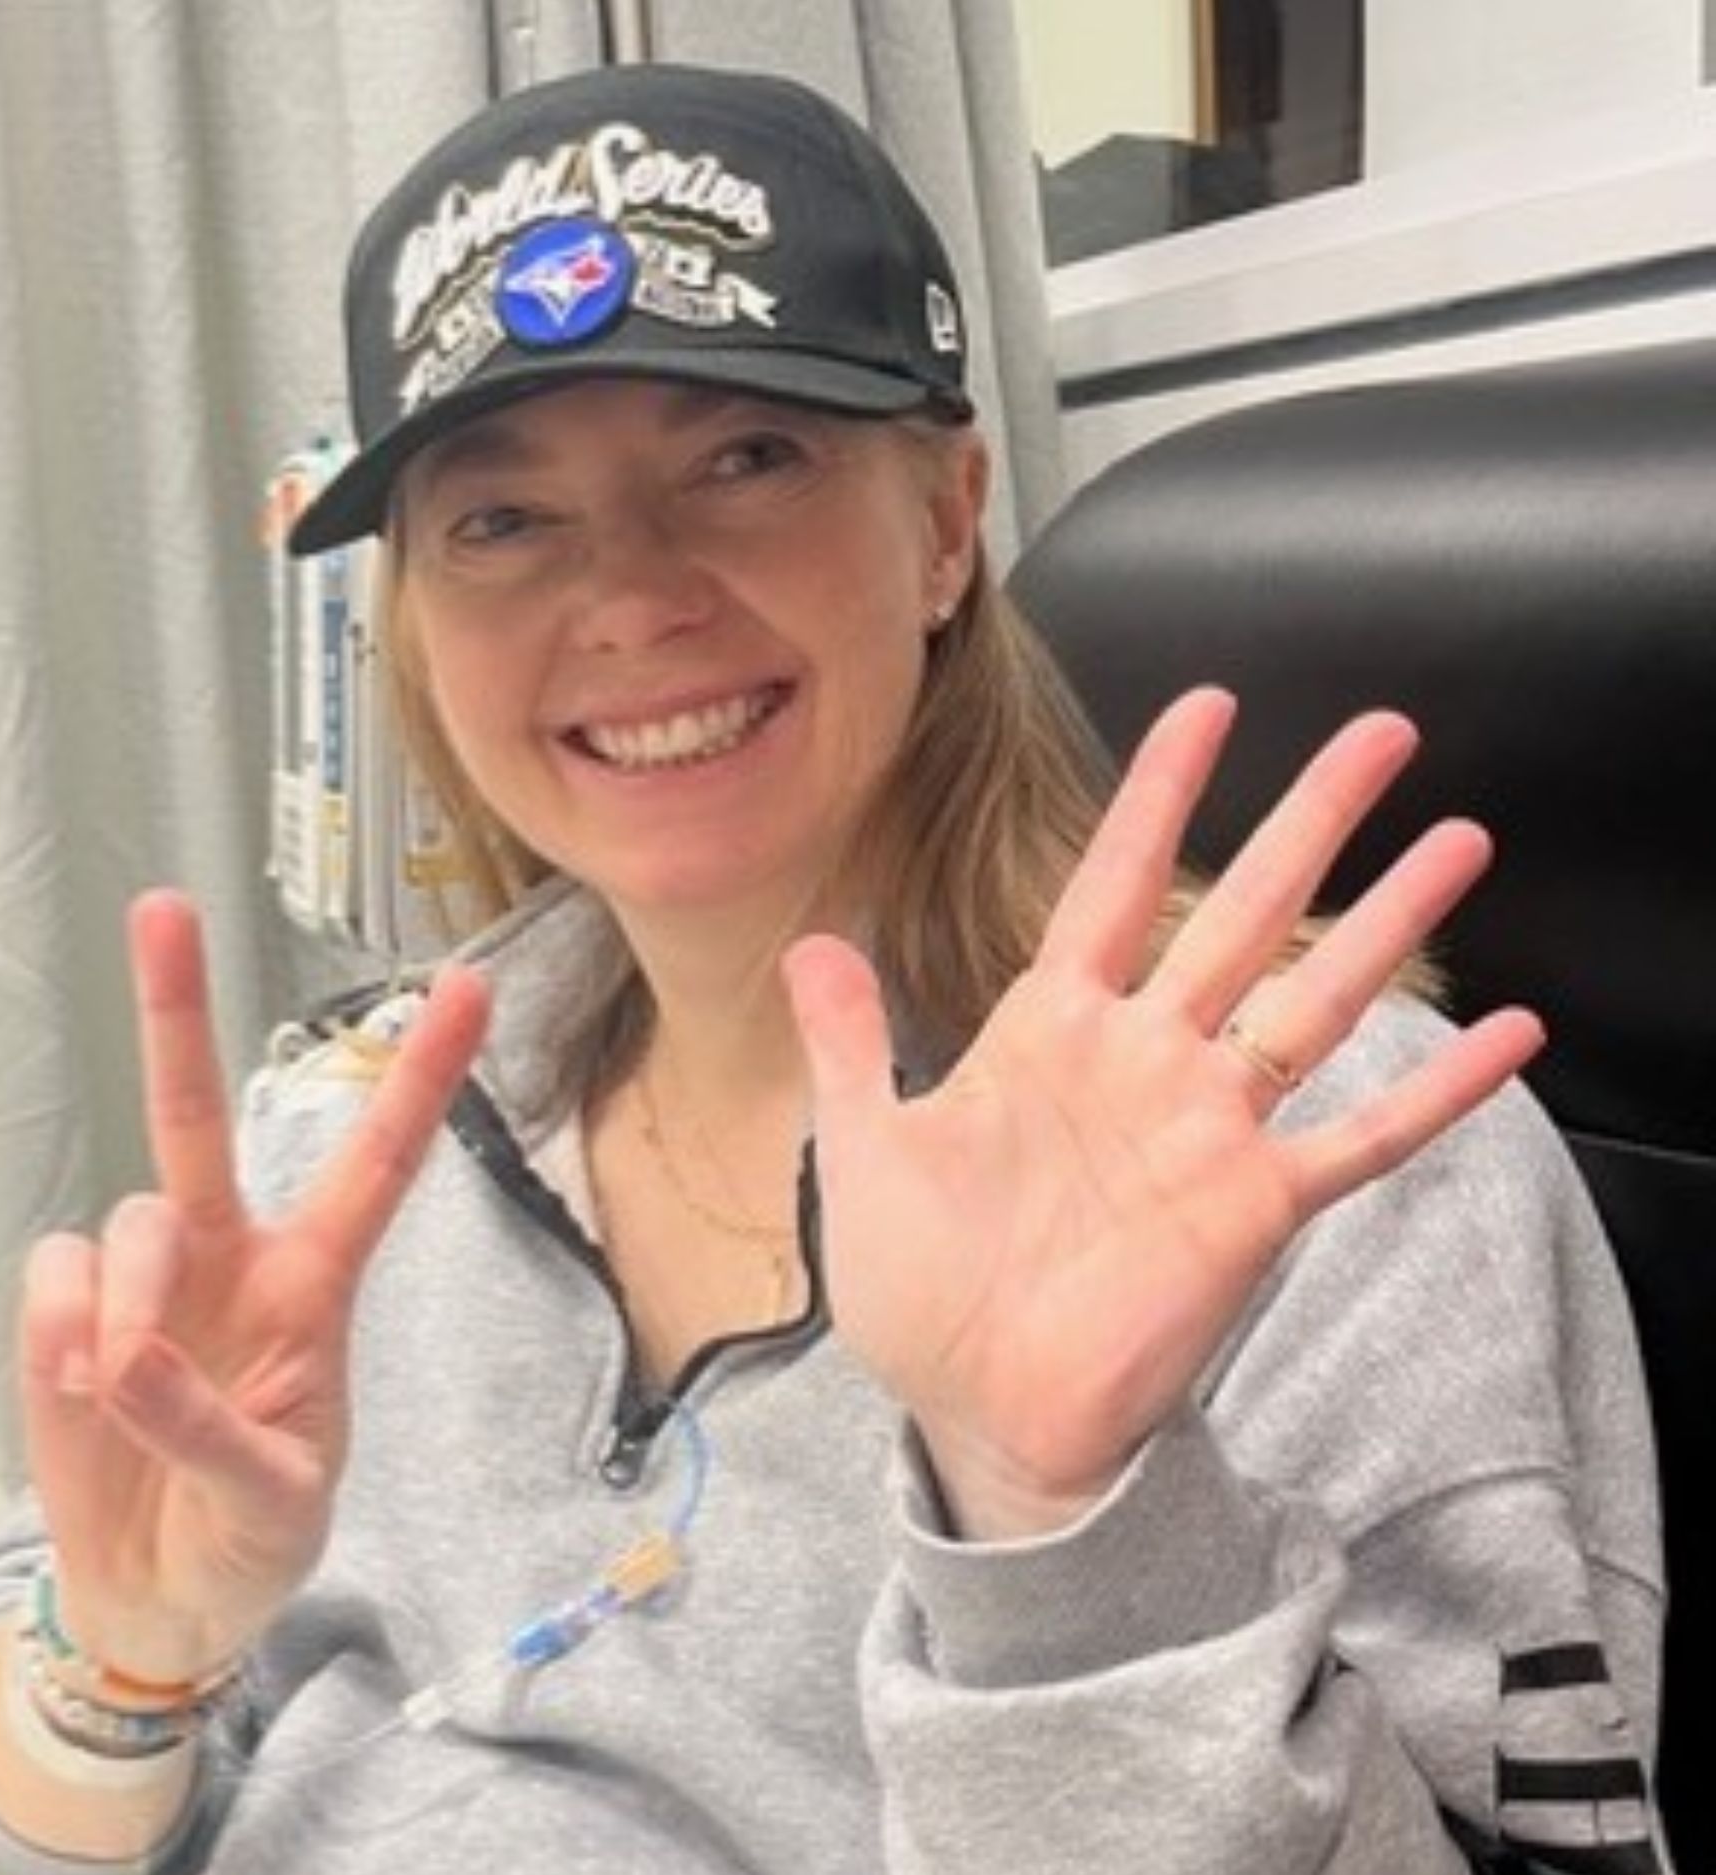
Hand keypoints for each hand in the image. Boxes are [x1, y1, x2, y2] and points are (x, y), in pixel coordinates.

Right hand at [21, 890, 489, 1685]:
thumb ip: (207, 1429)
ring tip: (123, 1390)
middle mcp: (226, 1259)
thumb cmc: (244, 1542)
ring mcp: (143, 1280)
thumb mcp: (270, 1506)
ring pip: (126, 1219)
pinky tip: (80, 1389)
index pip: (376, 1168)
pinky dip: (61, 1334)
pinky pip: (53, 1274)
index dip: (418, 1080)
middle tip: (161, 912)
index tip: (463, 988)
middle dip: (176, 1011)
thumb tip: (129, 1355)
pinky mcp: (68, 1311)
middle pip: (197, 1116)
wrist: (152, 1599)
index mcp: (312, 1291)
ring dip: (126, 1302)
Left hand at [784, 690, 1541, 1538]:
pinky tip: (1514, 1034)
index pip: (1114, 885)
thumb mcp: (864, 1152)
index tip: (1209, 707)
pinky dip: (1438, 1090)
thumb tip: (810, 944)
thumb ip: (852, 1044)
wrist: (979, 1414)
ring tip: (1462, 837)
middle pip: (1243, 912)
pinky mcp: (1254, 1207)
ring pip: (1316, 999)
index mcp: (1047, 1033)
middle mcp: (1143, 1060)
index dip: (1160, 796)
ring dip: (1388, 921)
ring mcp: (1208, 1129)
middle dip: (1310, 821)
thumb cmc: (919, 1291)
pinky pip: (1362, 1138)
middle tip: (1385, 731)